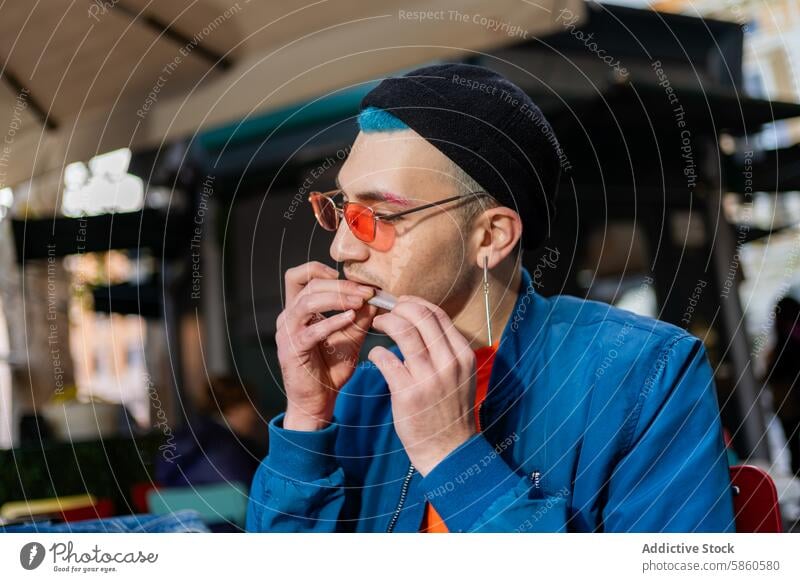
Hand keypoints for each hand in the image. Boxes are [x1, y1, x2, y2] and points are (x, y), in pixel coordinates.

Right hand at [276, 261, 377, 430]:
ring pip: (307, 302)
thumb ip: (361, 317)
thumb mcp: (351, 337)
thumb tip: (376, 297)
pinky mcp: (291, 350)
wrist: (320, 400)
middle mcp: (289, 317)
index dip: (320, 269)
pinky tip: (350, 318)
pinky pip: (311, 330)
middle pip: (309, 285)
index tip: (349, 277)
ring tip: (360, 302)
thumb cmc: (331, 368)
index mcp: (298, 310)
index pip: (299, 277)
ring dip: (337, 299)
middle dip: (341, 286)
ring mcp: (287, 333)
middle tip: (366, 292)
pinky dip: (332, 321)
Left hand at [368, 296, 476, 475]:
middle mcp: (448, 363)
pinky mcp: (408, 393)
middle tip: (385, 313)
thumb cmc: (450, 411)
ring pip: (402, 331)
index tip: (402, 303)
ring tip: (377, 325)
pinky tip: (376, 355)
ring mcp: (428, 377)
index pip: (438, 314)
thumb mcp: (460, 376)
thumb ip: (446, 350)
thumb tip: (423, 321)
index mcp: (463, 355)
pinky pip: (385, 358)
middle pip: (420, 316)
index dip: (416, 303)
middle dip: (397, 308)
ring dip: (385, 322)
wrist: (448, 450)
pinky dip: (376, 351)